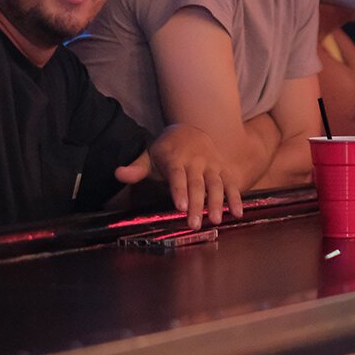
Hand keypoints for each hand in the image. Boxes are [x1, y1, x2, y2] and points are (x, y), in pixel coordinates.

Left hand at [126, 124, 244, 227]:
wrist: (190, 131)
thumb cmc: (166, 151)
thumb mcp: (150, 156)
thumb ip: (136, 168)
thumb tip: (117, 173)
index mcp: (176, 158)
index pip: (177, 175)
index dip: (179, 190)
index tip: (180, 206)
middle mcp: (196, 161)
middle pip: (197, 184)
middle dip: (197, 204)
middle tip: (195, 224)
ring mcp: (212, 165)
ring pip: (216, 184)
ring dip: (217, 202)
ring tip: (216, 220)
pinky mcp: (224, 169)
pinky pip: (231, 183)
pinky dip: (236, 197)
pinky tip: (237, 213)